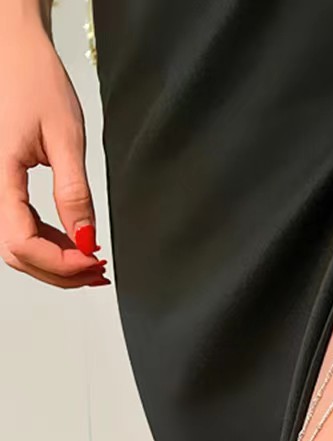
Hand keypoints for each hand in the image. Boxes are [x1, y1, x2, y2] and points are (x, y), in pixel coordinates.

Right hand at [0, 22, 108, 287]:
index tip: (95, 261)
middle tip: (99, 271)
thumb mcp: (65, 139)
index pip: (22, 244)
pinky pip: (20, 228)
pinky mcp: (2, 187)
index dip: (60, 264)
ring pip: (18, 246)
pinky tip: (76, 243)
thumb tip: (86, 240)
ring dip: (56, 262)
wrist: (13, 53)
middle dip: (60, 271)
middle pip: (18, 254)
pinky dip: (49, 244)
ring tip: (92, 260)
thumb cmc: (34, 83)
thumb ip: (75, 194)